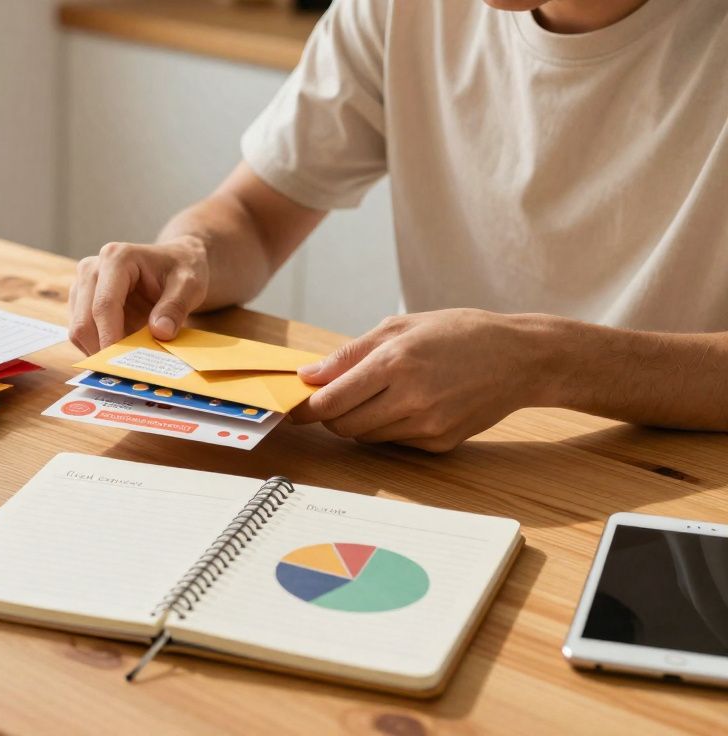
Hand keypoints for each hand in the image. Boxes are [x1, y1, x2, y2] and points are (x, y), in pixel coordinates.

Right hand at [68, 237, 209, 354]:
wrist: (175, 263)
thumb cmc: (181, 270)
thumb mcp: (190, 285)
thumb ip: (176, 307)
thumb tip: (160, 332)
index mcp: (116, 258)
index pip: (104, 304)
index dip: (110, 337)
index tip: (122, 363)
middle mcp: (92, 269)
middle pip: (84, 321)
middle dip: (102, 350)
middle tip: (126, 371)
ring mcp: (82, 285)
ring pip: (78, 330)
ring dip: (99, 350)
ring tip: (127, 360)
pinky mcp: (80, 302)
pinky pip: (81, 334)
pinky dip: (98, 347)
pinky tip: (121, 349)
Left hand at [290, 310, 553, 451]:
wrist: (520, 358)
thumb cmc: (459, 333)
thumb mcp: (401, 326)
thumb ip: (350, 353)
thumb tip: (309, 376)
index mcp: (396, 362)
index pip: (331, 400)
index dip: (305, 407)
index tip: (294, 407)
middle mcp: (410, 398)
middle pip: (343, 425)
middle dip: (329, 415)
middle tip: (332, 399)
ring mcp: (427, 425)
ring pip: (366, 436)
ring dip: (358, 421)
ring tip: (379, 394)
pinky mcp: (440, 443)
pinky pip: (394, 442)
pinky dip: (388, 427)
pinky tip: (408, 404)